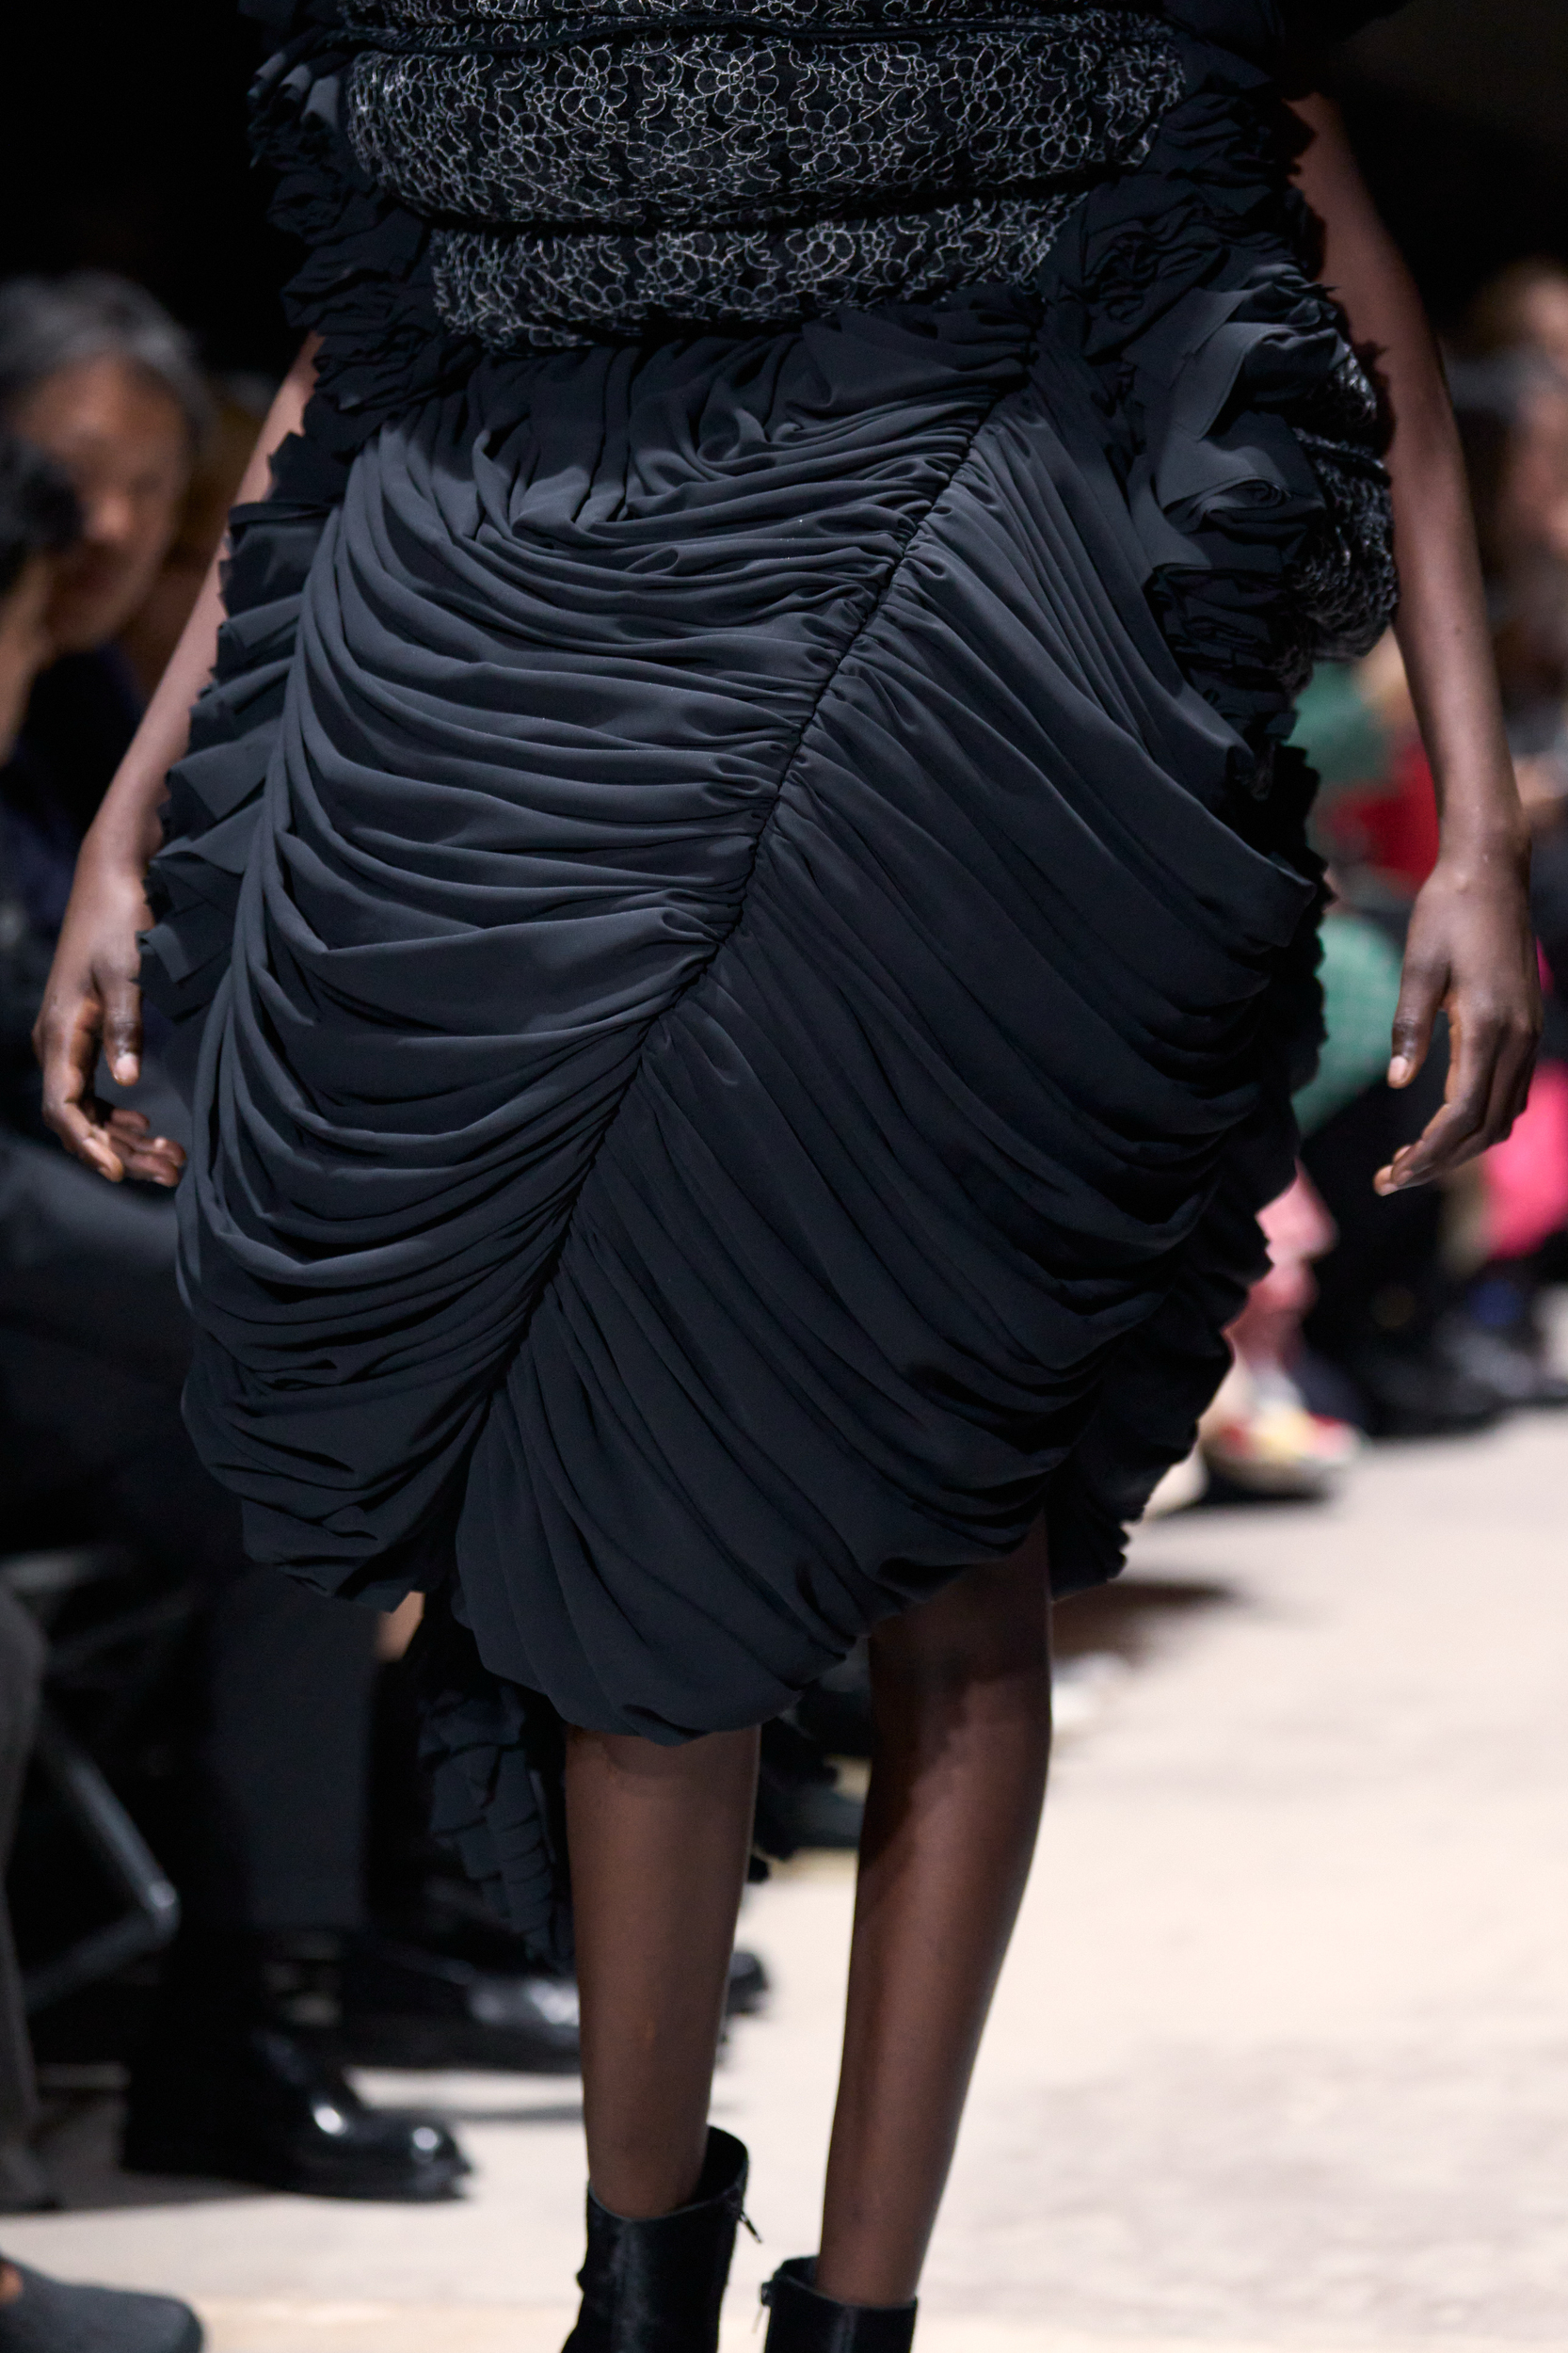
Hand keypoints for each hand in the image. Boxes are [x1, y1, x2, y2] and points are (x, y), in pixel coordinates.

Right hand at [32, 843, 186, 1186]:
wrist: (111, 882)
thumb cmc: (120, 924)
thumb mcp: (127, 975)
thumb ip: (126, 1030)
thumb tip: (127, 1083)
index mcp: (61, 1034)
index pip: (64, 1107)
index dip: (90, 1145)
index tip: (122, 1172)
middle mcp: (55, 1044)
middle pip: (76, 1119)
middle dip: (119, 1151)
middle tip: (171, 1171)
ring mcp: (67, 1042)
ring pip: (86, 1110)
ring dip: (123, 1139)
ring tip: (171, 1159)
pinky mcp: (82, 1037)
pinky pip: (91, 1092)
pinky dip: (117, 1116)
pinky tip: (147, 1128)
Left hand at [1376, 842, 1540, 1193]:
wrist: (1492, 872)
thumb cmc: (1446, 913)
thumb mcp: (1417, 965)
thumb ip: (1409, 1027)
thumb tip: (1397, 1083)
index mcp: (1490, 1026)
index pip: (1462, 1113)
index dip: (1430, 1153)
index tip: (1393, 1175)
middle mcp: (1519, 1038)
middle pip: (1486, 1127)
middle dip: (1439, 1162)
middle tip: (1389, 1180)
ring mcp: (1529, 1035)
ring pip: (1503, 1116)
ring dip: (1460, 1147)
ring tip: (1410, 1162)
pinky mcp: (1527, 1028)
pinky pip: (1511, 1093)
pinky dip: (1480, 1122)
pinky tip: (1444, 1126)